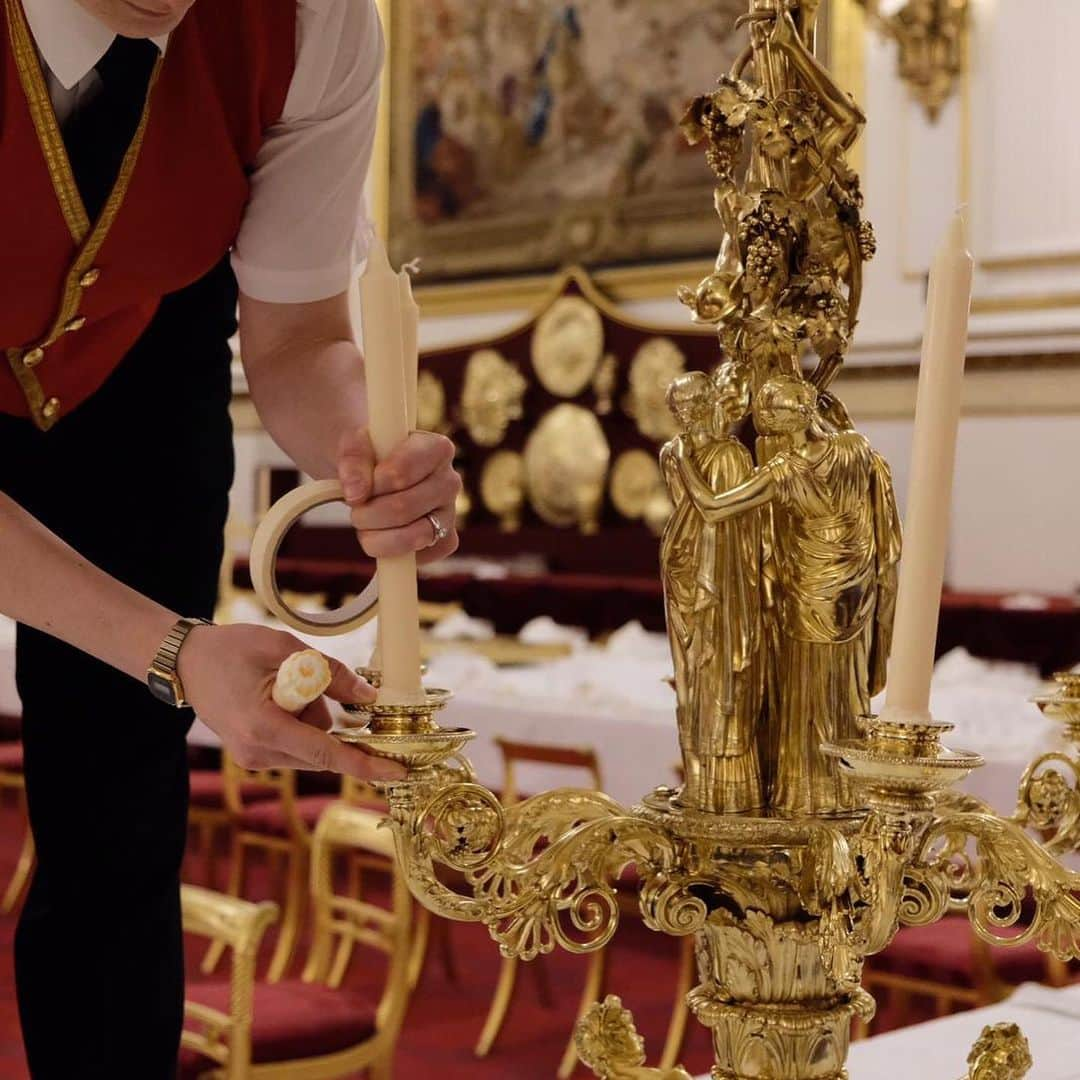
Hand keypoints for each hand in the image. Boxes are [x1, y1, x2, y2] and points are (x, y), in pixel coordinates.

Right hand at [177, 623, 404, 779]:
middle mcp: (258, 753)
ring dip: (312, 716)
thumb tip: (369, 697)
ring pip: (313, 745)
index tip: (398, 772)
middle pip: (323, 746)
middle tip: (300, 677)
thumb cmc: (233, 649)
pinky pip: (297, 743)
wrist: (188, 662)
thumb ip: (331, 673)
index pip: (327, 754)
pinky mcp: (255, 756)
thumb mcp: (286, 649)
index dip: (366, 764)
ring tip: (279, 684)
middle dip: (326, 714)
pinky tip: (277, 696)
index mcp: (264, 728)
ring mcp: (254, 759)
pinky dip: (300, 721)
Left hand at [338, 427, 460, 563]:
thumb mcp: (355, 443)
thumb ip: (353, 458)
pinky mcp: (446, 539)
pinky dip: (393, 553)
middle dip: (368, 513)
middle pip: (404, 508)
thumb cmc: (369, 454)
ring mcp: (451, 512)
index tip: (359, 485)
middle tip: (355, 508)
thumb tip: (357, 494)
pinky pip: (422, 557)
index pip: (401, 472)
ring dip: (377, 537)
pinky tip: (383, 536)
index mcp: (436, 448)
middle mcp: (450, 481)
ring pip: (415, 536)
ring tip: (365, 525)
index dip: (372, 484)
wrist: (373, 471)